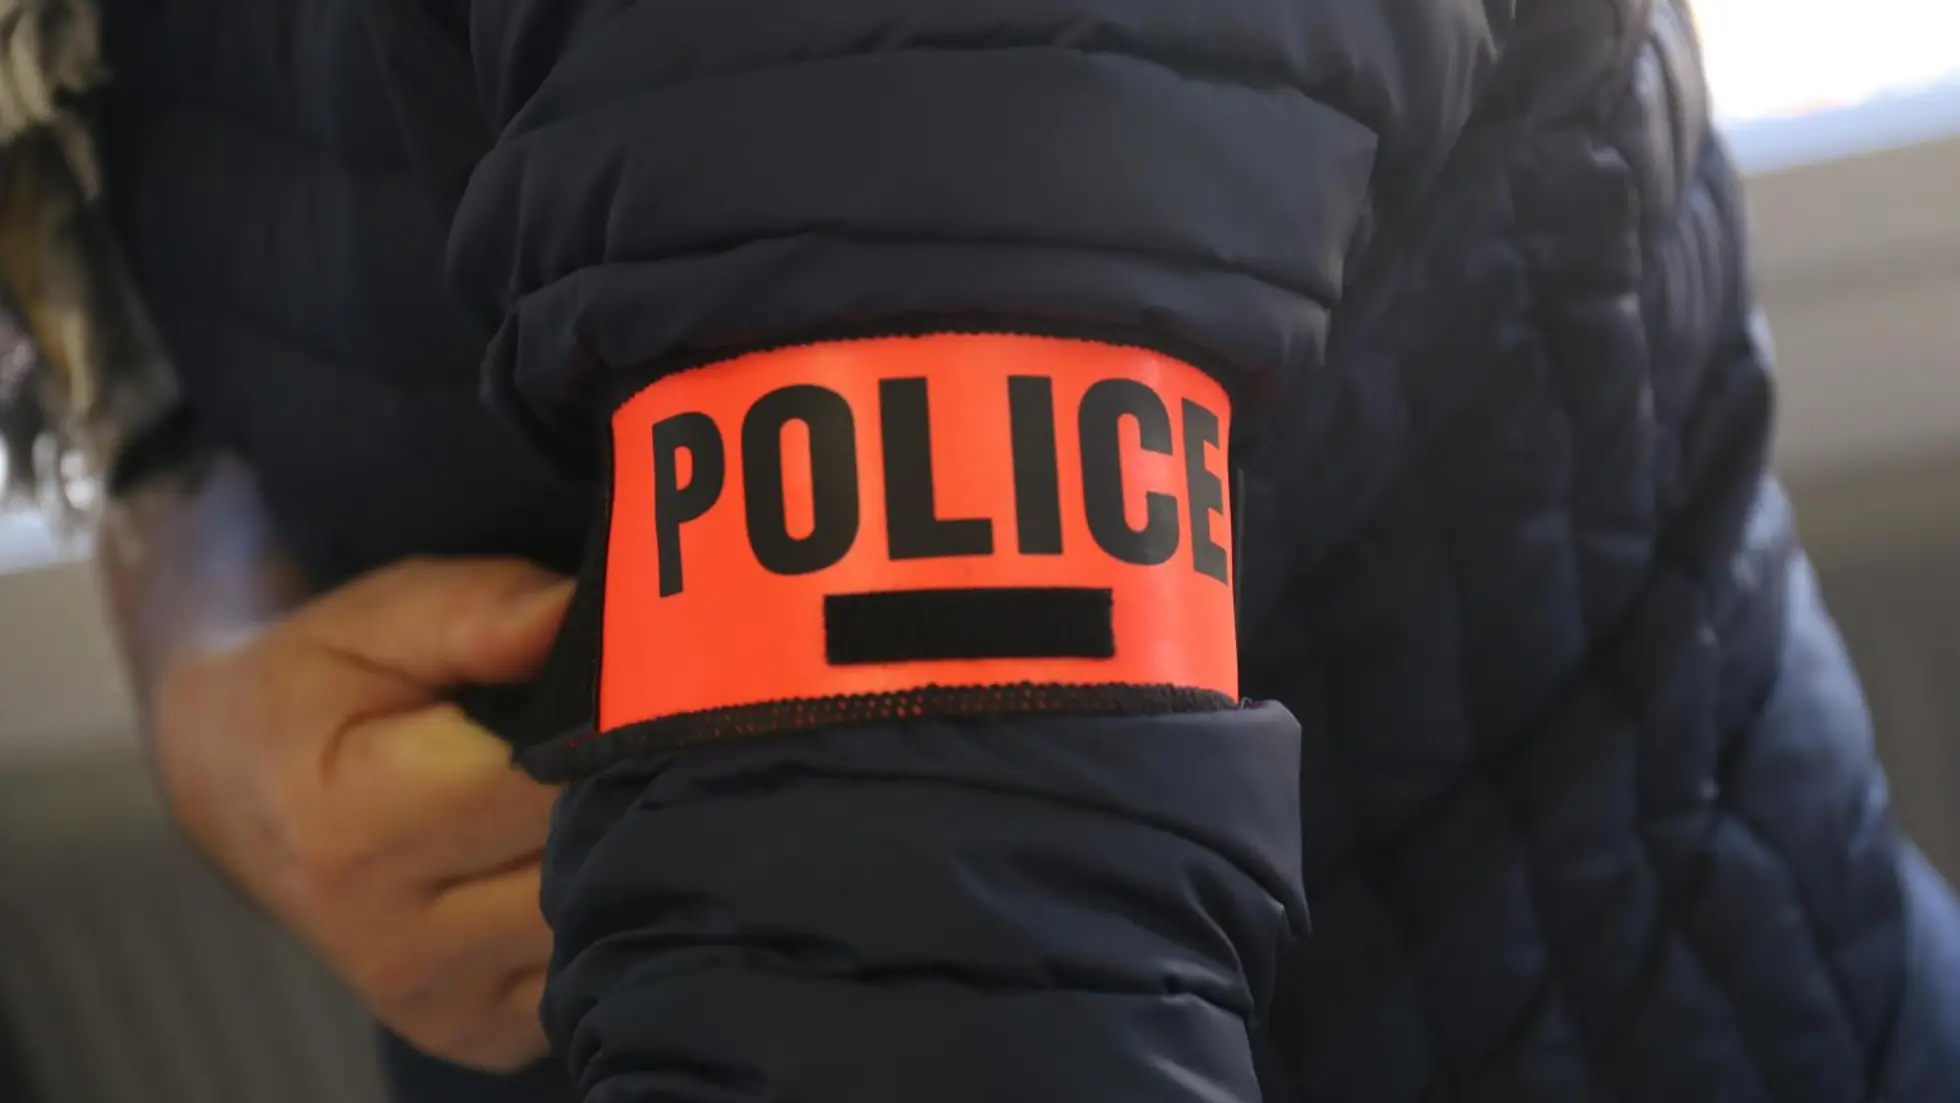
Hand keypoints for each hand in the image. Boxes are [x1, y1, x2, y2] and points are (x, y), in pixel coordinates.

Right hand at [148, 557, 571, 1071]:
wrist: (241, 789)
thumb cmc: (320, 689)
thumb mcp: (377, 621)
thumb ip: (478, 613)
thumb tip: (575, 615)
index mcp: (353, 836)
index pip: (540, 783)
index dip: (600, 720)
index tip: (620, 676)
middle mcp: (392, 947)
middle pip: (578, 856)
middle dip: (619, 780)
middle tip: (627, 722)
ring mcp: (438, 1006)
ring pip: (598, 917)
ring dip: (616, 846)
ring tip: (588, 781)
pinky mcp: (480, 1035)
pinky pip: (585, 965)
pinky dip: (595, 906)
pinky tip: (562, 851)